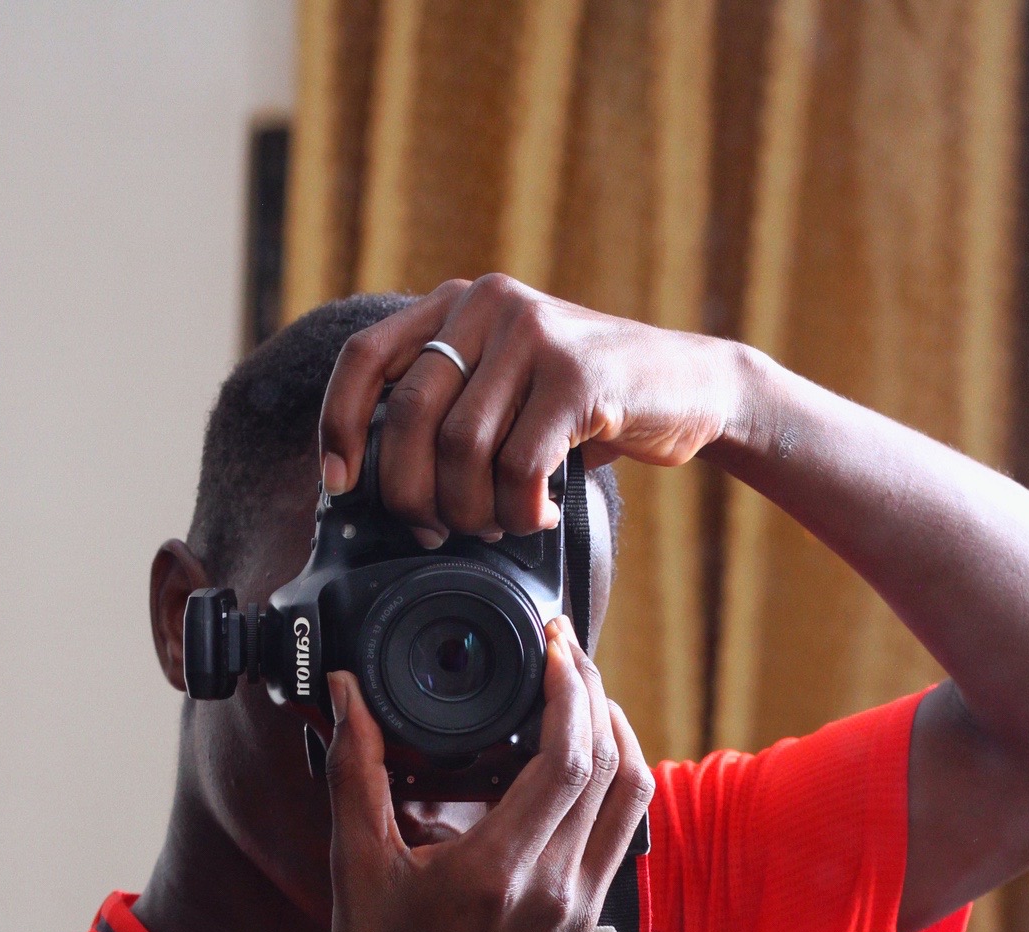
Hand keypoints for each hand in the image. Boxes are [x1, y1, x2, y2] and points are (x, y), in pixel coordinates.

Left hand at [319, 275, 735, 539]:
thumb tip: (376, 486)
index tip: (340, 485)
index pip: (365, 358)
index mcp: (456, 305)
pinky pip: (519, 465)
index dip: (340, 426)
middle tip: (437, 529)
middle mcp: (488, 304)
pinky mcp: (577, 374)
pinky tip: (539, 513)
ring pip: (463, 450)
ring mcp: (534, 332)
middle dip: (413, 495)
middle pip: (409, 418)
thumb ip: (449, 410)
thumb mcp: (506, 391)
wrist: (688, 388)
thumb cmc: (585, 407)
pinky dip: (520, 509)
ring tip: (499, 523)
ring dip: (473, 510)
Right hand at [325, 618, 651, 931]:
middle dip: (595, 693)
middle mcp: (556, 888)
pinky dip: (613, 780)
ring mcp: (580, 906)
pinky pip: (621, 831)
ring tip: (581, 694)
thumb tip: (348, 695)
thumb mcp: (357, 869)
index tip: (552, 645)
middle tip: (564, 654)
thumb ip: (355, 772)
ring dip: (617, 733)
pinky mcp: (587, 920)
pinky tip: (579, 758)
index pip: (570, 756)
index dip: (571, 687)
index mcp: (501, 871)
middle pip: (613, 763)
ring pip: (632, 796)